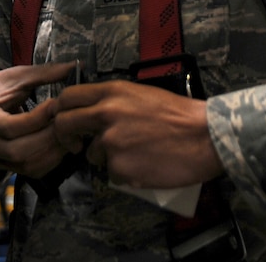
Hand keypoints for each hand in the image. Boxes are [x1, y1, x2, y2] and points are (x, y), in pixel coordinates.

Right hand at [0, 61, 75, 178]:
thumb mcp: (15, 76)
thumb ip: (42, 73)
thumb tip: (73, 66)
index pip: (10, 127)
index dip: (36, 119)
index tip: (55, 105)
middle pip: (18, 150)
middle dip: (48, 137)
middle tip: (68, 121)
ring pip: (26, 164)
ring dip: (53, 151)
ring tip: (70, 134)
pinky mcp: (6, 167)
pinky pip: (31, 171)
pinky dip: (51, 160)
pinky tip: (63, 144)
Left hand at [52, 80, 224, 188]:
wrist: (204, 136)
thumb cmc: (179, 115)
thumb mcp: (142, 95)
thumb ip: (115, 102)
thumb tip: (95, 114)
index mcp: (113, 92)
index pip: (68, 96)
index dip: (61, 111)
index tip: (68, 121)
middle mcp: (106, 115)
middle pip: (64, 125)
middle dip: (66, 137)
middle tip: (76, 145)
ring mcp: (111, 143)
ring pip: (93, 154)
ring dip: (108, 157)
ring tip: (137, 153)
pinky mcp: (119, 167)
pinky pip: (113, 173)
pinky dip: (126, 172)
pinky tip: (146, 165)